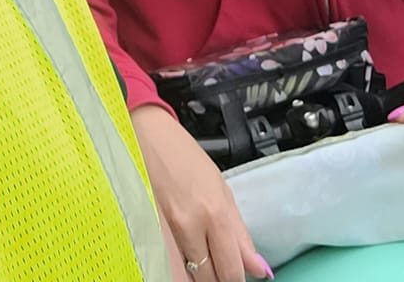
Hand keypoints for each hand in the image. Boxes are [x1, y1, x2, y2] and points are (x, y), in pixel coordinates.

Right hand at [131, 105, 270, 280]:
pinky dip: (175, 267)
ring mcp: (164, 229)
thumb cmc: (183, 156)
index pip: (231, 269)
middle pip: (208, 278)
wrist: (145, 135)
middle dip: (216, 278)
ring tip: (200, 261)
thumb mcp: (222, 189)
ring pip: (185, 276)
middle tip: (217, 267)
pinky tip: (179, 259)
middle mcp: (190, 225)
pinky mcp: (145, 229)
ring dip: (196, 275)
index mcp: (215, 213)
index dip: (235, 278)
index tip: (235, 275)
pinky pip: (165, 263)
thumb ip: (240, 234)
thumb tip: (259, 267)